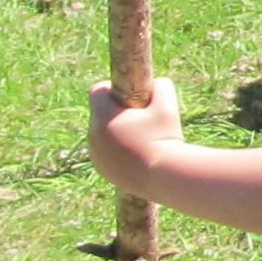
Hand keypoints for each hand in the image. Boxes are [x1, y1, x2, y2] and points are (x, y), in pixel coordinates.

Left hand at [90, 76, 185, 190]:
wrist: (164, 176)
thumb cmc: (166, 137)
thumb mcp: (168, 105)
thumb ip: (160, 86)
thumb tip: (156, 84)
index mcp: (104, 116)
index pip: (97, 91)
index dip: (112, 90)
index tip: (130, 97)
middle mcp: (94, 135)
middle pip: (100, 113)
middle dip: (116, 113)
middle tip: (140, 120)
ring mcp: (96, 154)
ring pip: (101, 134)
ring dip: (115, 132)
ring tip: (139, 138)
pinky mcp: (102, 169)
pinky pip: (104, 153)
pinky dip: (116, 151)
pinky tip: (136, 154)